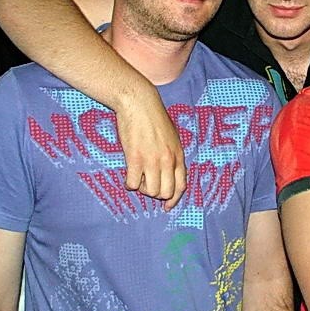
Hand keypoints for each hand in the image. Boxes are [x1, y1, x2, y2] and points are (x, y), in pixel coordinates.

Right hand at [116, 86, 186, 207]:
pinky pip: (133, 183)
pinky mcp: (134, 158)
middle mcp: (167, 161)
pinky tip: (128, 176)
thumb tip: (171, 173)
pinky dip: (129, 184)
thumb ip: (173, 155)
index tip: (167, 206)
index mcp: (178, 155)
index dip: (174, 199)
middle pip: (165, 192)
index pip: (181, 186)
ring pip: (150, 191)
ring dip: (142, 188)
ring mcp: (151, 160)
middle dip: (156, 194)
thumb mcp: (172, 137)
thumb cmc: (155, 118)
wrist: (140, 104)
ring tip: (138, 177)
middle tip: (147, 185)